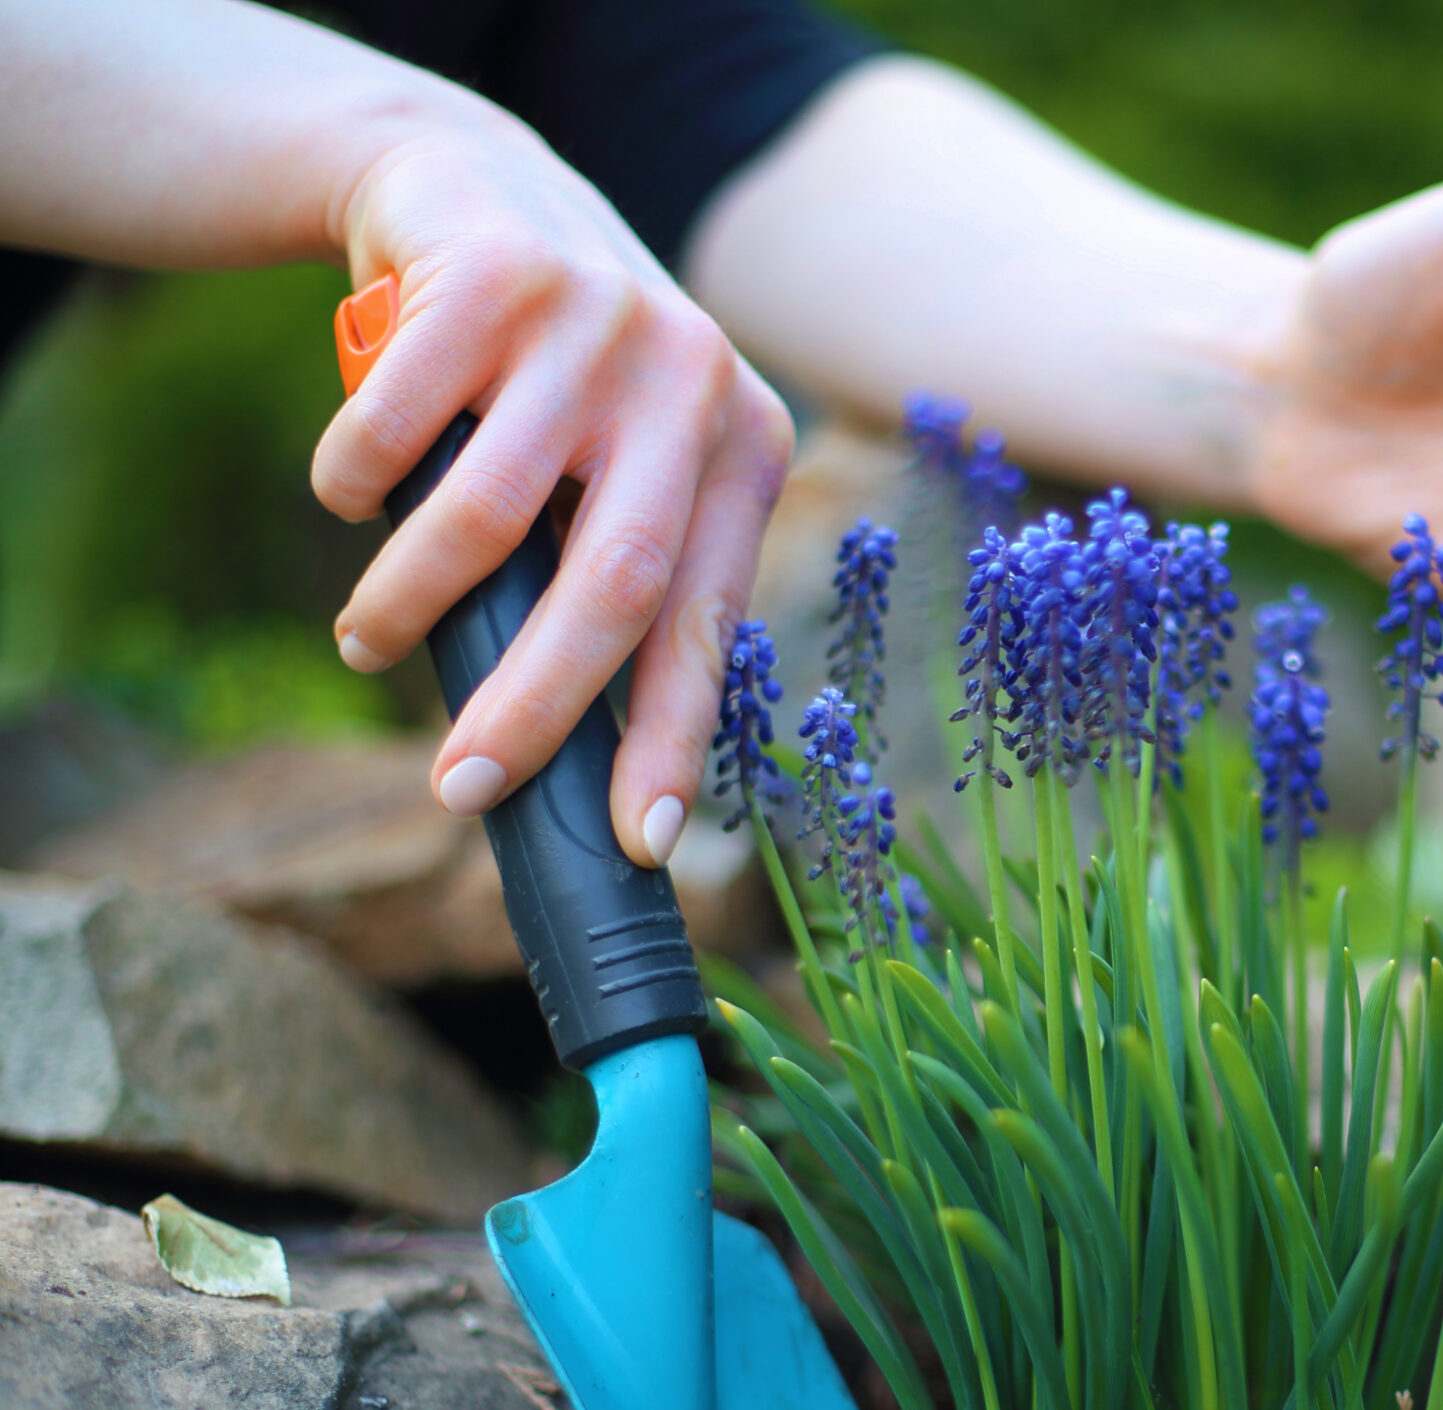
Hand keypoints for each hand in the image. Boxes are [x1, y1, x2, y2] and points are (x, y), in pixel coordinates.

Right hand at [316, 115, 792, 865]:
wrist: (476, 184)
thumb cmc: (555, 381)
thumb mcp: (624, 463)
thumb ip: (624, 574)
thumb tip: (583, 760)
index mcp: (746, 448)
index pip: (706, 622)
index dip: (670, 739)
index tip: (637, 843)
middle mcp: (691, 382)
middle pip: (615, 589)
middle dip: (533, 711)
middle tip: (461, 792)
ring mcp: (597, 323)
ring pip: (491, 519)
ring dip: (410, 605)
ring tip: (368, 641)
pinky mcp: (496, 278)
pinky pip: (398, 431)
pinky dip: (354, 484)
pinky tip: (348, 494)